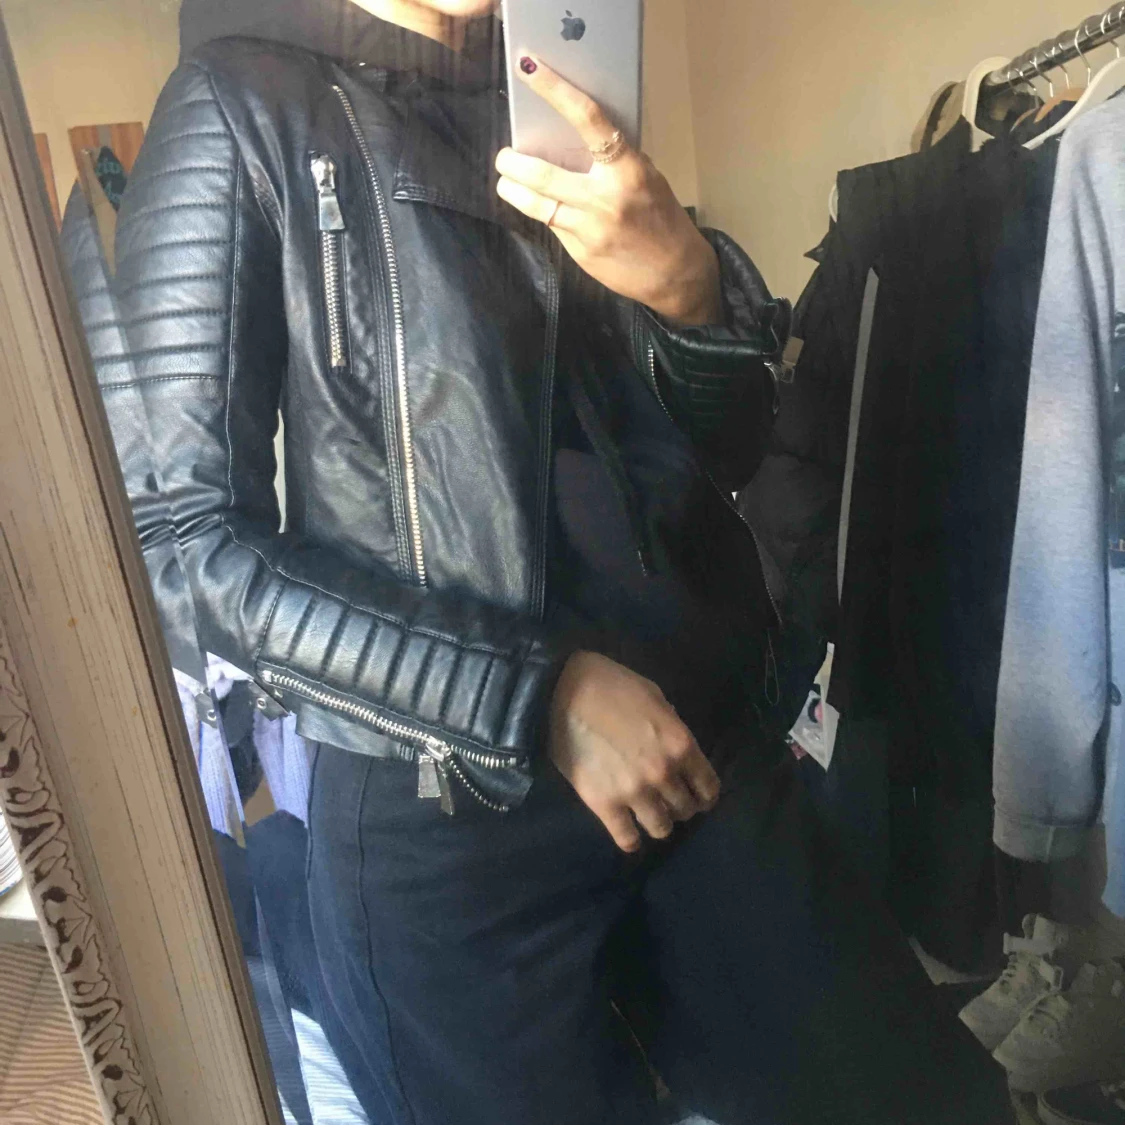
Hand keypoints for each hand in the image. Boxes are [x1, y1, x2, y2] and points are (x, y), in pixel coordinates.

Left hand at [495, 56, 721, 326]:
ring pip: (536, 205)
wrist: (676, 274)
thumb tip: (570, 139)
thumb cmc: (661, 217)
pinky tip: (539, 206)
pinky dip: (541, 213)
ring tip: (506, 181)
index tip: (530, 70)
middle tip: (504, 156)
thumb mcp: (646, 178)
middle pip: (543, 174)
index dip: (555, 91)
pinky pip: (551, 226)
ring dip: (513, 190)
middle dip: (513, 162)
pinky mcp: (581, 254)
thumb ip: (612, 160)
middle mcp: (605, 198)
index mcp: (628, 170)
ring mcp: (590, 229)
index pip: (589, 119)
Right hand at [548, 651, 720, 851]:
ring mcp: (633, 792)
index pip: (708, 788)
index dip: (705, 794)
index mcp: (680, 745)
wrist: (562, 691)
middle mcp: (663, 774)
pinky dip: (631, 840)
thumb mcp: (655, 696)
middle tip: (668, 801)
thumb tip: (675, 747)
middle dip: (681, 806)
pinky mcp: (603, 804)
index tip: (698, 795)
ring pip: (661, 828)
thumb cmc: (611, 685)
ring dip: (658, 822)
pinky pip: (627, 838)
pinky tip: (629, 832)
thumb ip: (672, 726)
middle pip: (685, 809)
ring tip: (649, 814)